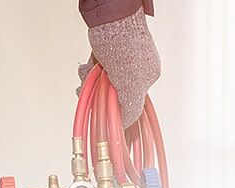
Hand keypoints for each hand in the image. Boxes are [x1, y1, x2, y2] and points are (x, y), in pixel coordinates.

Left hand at [78, 8, 160, 127]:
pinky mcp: (105, 55)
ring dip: (90, 83)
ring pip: (101, 85)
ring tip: (87, 74)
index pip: (131, 105)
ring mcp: (119, 63)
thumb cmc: (124, 44)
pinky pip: (95, 73)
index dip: (115, 112)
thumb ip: (131, 107)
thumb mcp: (130, 84)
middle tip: (89, 90)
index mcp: (147, 77)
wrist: (110, 16)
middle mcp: (135, 71)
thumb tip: (126, 124)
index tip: (104, 116)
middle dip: (99, 95)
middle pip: (113, 95)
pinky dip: (89, 73)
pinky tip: (87, 68)